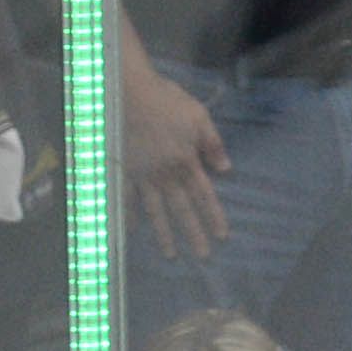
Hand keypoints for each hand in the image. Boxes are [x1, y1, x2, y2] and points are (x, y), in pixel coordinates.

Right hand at [125, 63, 230, 259]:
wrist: (132, 94)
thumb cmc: (167, 101)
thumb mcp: (199, 117)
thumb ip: (212, 144)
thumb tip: (226, 169)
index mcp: (187, 162)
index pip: (204, 195)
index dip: (214, 216)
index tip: (221, 236)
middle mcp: (167, 175)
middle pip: (182, 210)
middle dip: (193, 234)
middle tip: (202, 256)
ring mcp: (144, 177)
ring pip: (156, 211)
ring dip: (164, 235)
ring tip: (170, 255)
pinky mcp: (125, 172)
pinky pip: (128, 199)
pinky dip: (130, 216)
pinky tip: (133, 231)